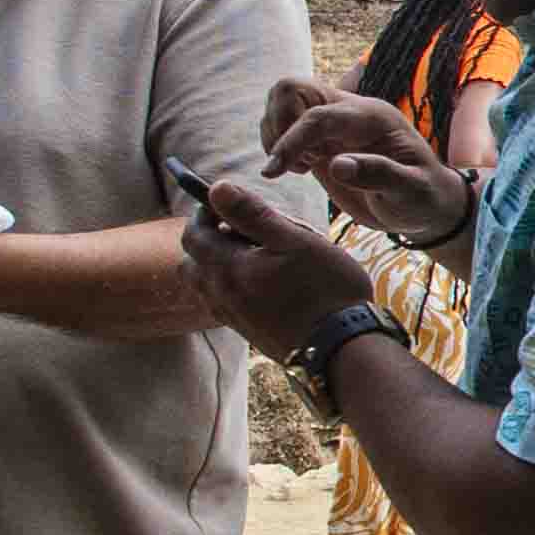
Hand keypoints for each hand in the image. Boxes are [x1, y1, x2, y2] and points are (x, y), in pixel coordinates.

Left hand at [178, 168, 375, 355]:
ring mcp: (232, 316)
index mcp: (228, 268)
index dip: (203, 213)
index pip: (194, 234)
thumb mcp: (295, 240)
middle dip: (205, 239)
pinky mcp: (246, 331)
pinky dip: (227, 285)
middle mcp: (221, 294)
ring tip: (248, 254)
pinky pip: (221, 302)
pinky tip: (259, 281)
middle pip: (191, 262)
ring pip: (203, 285)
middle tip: (236, 227)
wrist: (343, 346)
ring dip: (215, 264)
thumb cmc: (326, 288)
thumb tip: (217, 188)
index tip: (224, 202)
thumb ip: (253, 214)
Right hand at [262, 77, 473, 246]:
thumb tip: (338, 165)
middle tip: (296, 164)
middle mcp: (349, 111)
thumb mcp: (412, 191)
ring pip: (280, 102)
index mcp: (372, 118)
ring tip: (303, 168)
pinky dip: (277, 144)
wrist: (426, 204)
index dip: (292, 140)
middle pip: (291, 88)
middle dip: (278, 125)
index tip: (275, 171)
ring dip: (276, 136)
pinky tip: (299, 168)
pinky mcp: (319, 138)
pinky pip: (281, 124)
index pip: (319, 116)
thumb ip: (380, 175)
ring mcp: (331, 123)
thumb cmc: (424, 197)